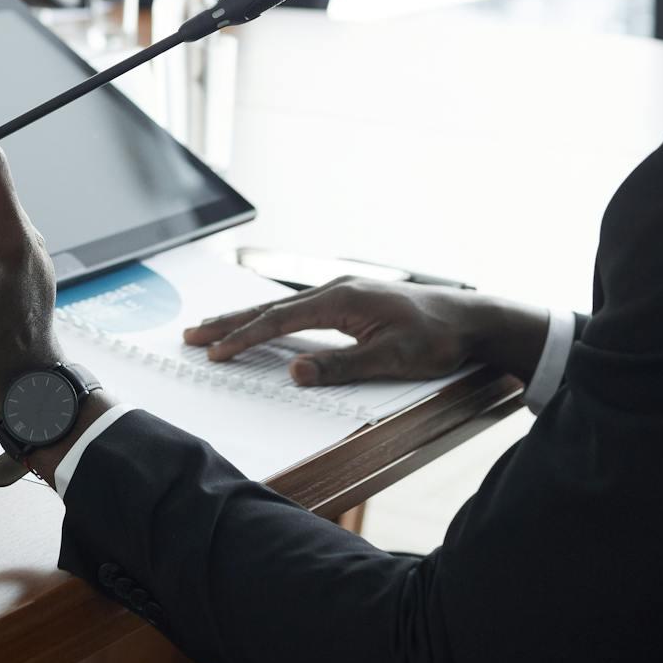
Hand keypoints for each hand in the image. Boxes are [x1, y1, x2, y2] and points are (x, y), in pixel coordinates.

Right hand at [184, 278, 549, 385]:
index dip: (243, 338)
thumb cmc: (435, 339)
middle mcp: (337, 290)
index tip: (213, 353)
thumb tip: (293, 372)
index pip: (279, 321)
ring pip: (282, 309)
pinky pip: (300, 310)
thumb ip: (340, 366)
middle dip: (229, 323)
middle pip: (271, 309)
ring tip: (214, 329)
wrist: (471, 319)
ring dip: (247, 320)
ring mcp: (344, 293)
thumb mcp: (389, 359)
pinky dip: (272, 319)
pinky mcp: (352, 302)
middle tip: (191, 335)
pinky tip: (264, 324)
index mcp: (341, 300)